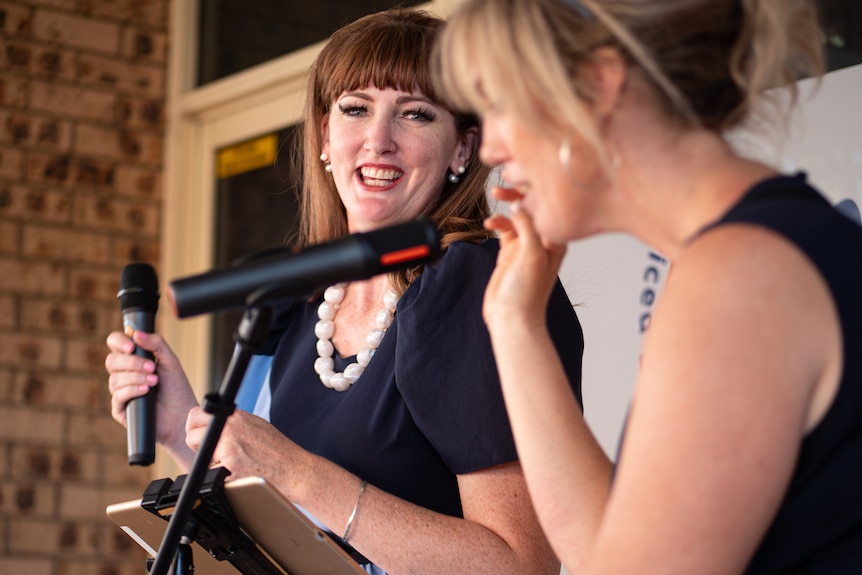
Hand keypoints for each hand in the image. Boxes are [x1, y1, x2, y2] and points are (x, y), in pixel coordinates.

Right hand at [105, 330, 198, 456]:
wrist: (182, 416)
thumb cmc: (176, 389)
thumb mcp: (170, 362)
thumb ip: (156, 344)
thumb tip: (136, 333)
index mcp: (133, 360)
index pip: (115, 344)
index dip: (118, 341)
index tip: (131, 345)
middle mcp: (123, 374)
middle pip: (111, 361)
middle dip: (132, 363)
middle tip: (152, 368)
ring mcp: (120, 392)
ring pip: (115, 379)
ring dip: (136, 378)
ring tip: (154, 381)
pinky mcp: (120, 409)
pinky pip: (118, 396)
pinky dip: (132, 390)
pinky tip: (146, 391)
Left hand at [185, 407, 311, 499]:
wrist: (293, 469)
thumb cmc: (278, 450)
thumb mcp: (255, 425)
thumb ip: (232, 423)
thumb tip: (212, 423)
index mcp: (235, 418)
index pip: (196, 415)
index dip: (195, 427)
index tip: (199, 434)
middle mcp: (229, 431)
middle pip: (191, 437)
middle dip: (197, 446)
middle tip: (213, 452)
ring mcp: (228, 451)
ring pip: (200, 459)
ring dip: (210, 463)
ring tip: (234, 464)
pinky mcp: (228, 470)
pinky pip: (211, 475)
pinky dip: (221, 477)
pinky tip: (238, 474)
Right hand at [483, 187, 566, 331]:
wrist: (511, 318)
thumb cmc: (528, 293)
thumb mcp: (532, 254)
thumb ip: (528, 226)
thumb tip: (520, 202)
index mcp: (556, 238)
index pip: (549, 205)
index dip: (536, 187)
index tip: (521, 174)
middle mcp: (543, 239)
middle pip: (533, 206)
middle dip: (519, 192)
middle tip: (504, 183)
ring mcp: (525, 245)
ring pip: (516, 214)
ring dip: (506, 204)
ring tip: (495, 195)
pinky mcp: (509, 252)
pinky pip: (504, 227)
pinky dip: (497, 221)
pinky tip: (489, 222)